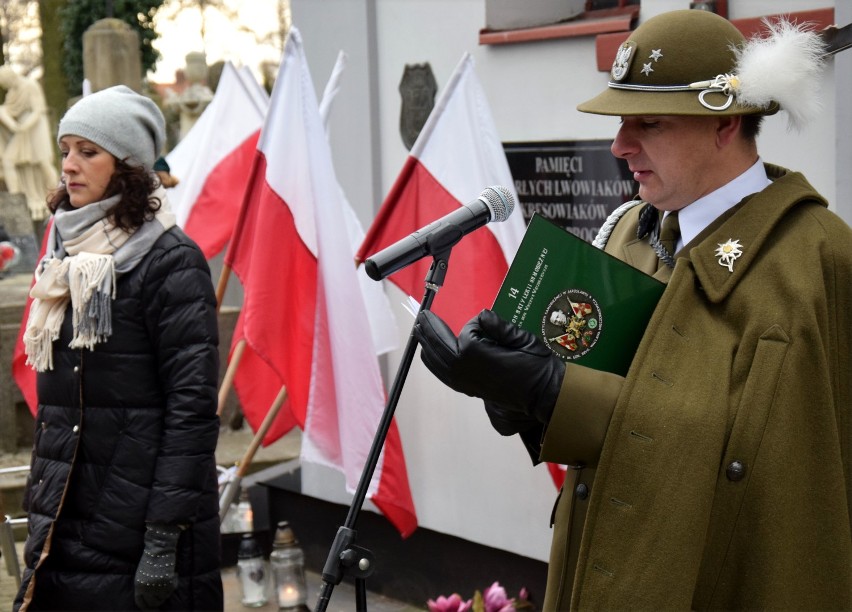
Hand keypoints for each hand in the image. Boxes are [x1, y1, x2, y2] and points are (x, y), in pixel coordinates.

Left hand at [134, 522, 180, 609]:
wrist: (159, 549)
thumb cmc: (150, 559)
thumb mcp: (142, 574)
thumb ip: (144, 586)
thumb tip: (149, 597)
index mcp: (139, 586)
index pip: (141, 603)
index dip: (146, 605)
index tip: (151, 606)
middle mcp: (147, 588)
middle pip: (153, 603)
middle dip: (158, 600)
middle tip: (163, 593)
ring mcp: (158, 586)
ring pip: (163, 598)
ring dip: (166, 592)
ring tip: (167, 581)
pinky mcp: (167, 582)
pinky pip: (171, 590)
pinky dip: (173, 584)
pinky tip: (174, 575)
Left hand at [413, 309, 564, 425]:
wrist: (544, 395)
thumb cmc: (537, 367)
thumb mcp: (523, 339)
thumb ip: (499, 326)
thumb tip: (481, 315)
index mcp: (477, 354)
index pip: (466, 332)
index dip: (474, 324)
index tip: (483, 321)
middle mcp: (465, 369)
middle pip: (440, 346)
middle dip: (430, 330)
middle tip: (421, 317)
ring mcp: (464, 381)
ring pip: (437, 361)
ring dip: (428, 345)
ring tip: (421, 332)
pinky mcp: (468, 390)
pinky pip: (443, 375)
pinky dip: (433, 363)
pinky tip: (431, 355)